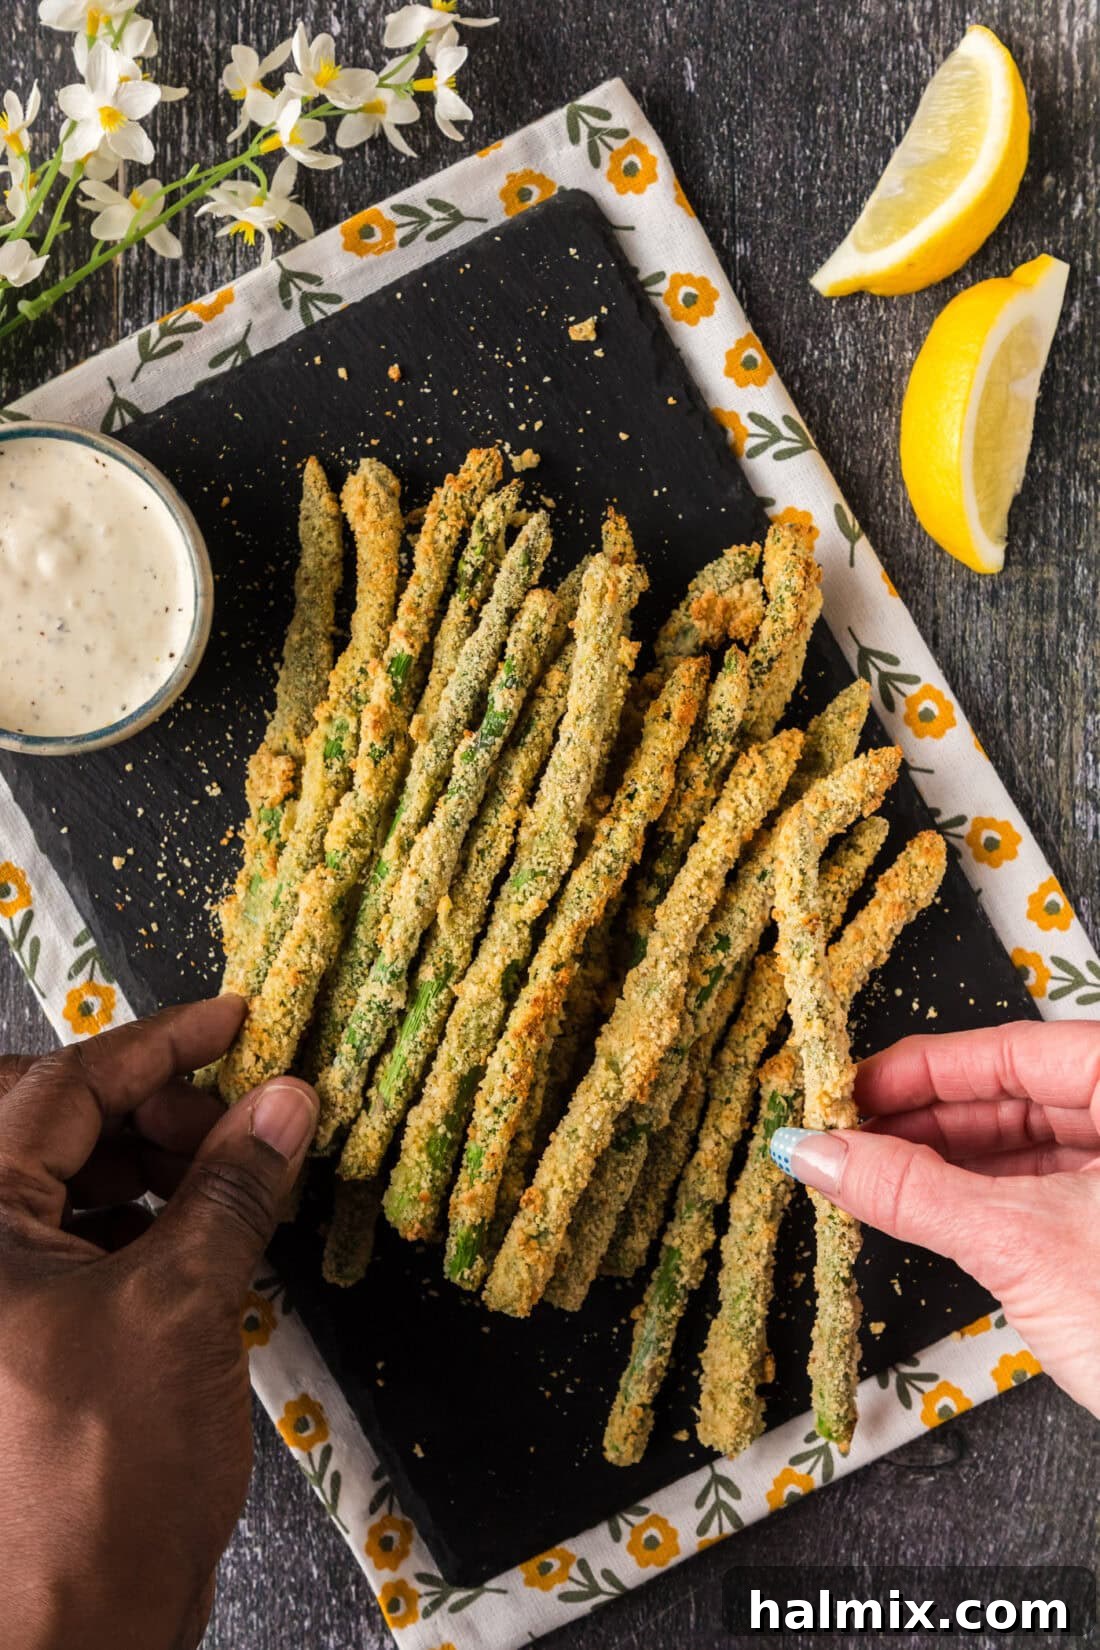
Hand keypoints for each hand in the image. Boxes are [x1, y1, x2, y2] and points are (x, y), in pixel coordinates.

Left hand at [0, 998, 318, 1649]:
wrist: (69, 1638)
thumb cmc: (96, 1478)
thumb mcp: (178, 1309)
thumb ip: (230, 1191)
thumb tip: (288, 1101)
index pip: (62, 1088)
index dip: (159, 1044)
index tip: (236, 1018)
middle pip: (55, 1126)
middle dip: (154, 1107)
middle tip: (242, 1116)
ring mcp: (1, 1298)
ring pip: (73, 1184)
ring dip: (158, 1164)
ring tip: (239, 1175)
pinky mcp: (32, 1341)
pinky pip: (86, 1243)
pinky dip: (152, 1222)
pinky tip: (212, 1236)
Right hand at [770, 1021, 1099, 1417]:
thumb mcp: (1021, 1246)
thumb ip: (911, 1191)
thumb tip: (818, 1151)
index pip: (1008, 1050)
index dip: (916, 1070)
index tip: (845, 1088)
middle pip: (1014, 1092)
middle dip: (921, 1117)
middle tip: (842, 1135)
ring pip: (1027, 1143)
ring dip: (943, 1158)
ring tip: (867, 1171)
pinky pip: (1043, 1187)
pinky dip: (981, 1195)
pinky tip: (922, 1203)